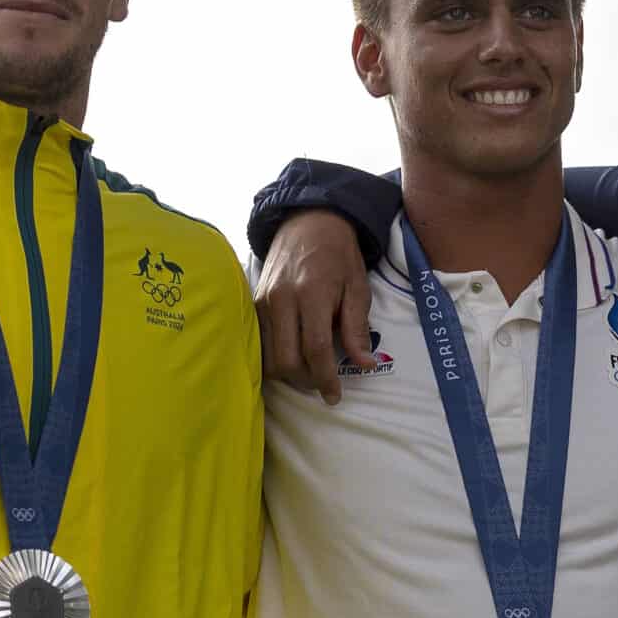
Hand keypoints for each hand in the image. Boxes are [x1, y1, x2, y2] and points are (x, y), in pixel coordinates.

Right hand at [255, 210, 374, 401]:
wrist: (308, 222)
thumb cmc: (338, 255)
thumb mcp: (358, 287)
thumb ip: (357, 328)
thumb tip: (364, 365)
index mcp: (312, 294)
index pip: (315, 349)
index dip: (326, 379)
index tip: (335, 396)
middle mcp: (282, 299)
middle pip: (286, 360)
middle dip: (306, 380)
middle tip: (323, 382)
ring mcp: (263, 301)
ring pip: (267, 356)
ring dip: (288, 372)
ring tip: (309, 370)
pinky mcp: (253, 302)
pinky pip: (259, 342)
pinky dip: (274, 356)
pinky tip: (292, 355)